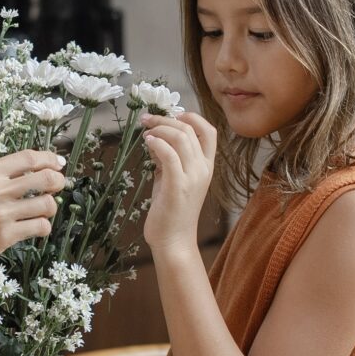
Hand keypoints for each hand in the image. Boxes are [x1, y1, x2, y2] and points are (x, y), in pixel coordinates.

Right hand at [0, 149, 66, 278]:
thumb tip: (29, 172)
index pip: (28, 158)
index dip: (50, 159)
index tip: (58, 163)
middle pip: (46, 178)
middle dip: (58, 181)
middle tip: (59, 185)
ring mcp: (2, 213)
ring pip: (48, 204)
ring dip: (51, 207)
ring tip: (42, 210)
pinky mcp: (6, 235)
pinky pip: (40, 227)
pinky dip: (43, 227)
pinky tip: (35, 227)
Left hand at [141, 111, 216, 256]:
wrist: (174, 240)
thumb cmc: (172, 211)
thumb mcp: (173, 178)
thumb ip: (168, 158)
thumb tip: (155, 138)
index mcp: (206, 167)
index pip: (209, 131)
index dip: (191, 117)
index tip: (172, 114)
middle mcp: (203, 170)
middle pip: (190, 130)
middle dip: (166, 119)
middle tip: (147, 119)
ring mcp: (192, 178)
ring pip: (180, 138)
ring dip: (159, 129)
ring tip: (145, 131)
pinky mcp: (177, 187)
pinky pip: (169, 155)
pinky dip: (156, 143)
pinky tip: (147, 143)